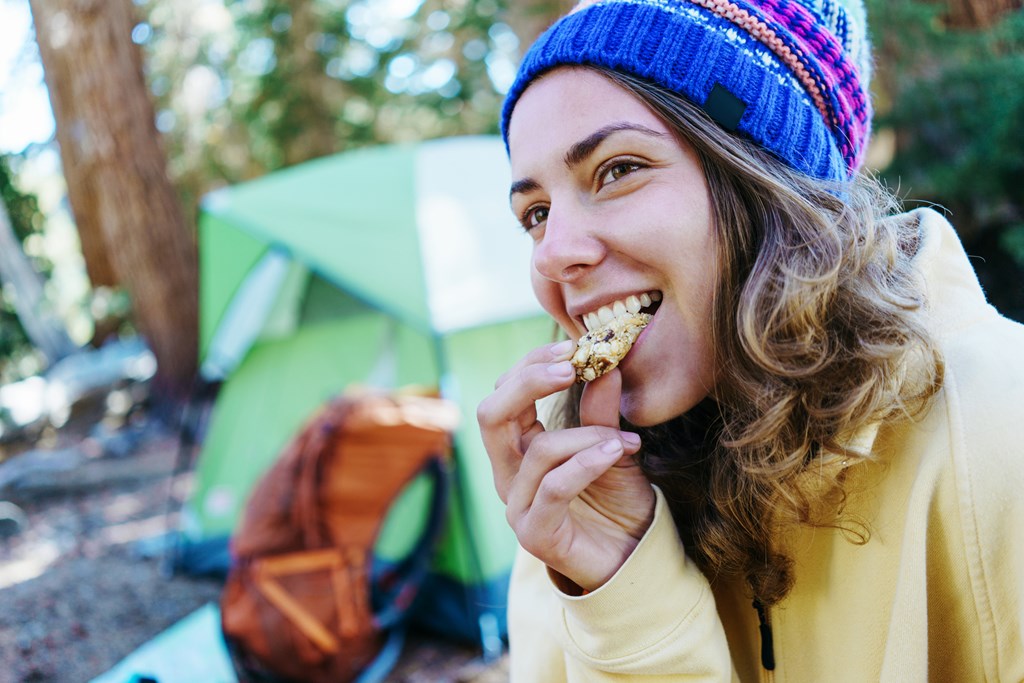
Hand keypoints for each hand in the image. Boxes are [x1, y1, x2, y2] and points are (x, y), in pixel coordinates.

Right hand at [477, 341, 655, 591]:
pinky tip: (619, 451)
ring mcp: (517, 506)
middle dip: (530, 381)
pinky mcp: (535, 533)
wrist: (634, 557)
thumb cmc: (617, 502)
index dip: (531, 365)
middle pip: (491, 414)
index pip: (504, 395)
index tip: (572, 346)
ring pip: (535, 451)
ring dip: (585, 435)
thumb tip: (607, 361)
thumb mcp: (612, 445)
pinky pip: (554, 487)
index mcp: (517, 448)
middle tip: (571, 363)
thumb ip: (602, 410)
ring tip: (623, 439)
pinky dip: (587, 463)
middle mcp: (508, 474)